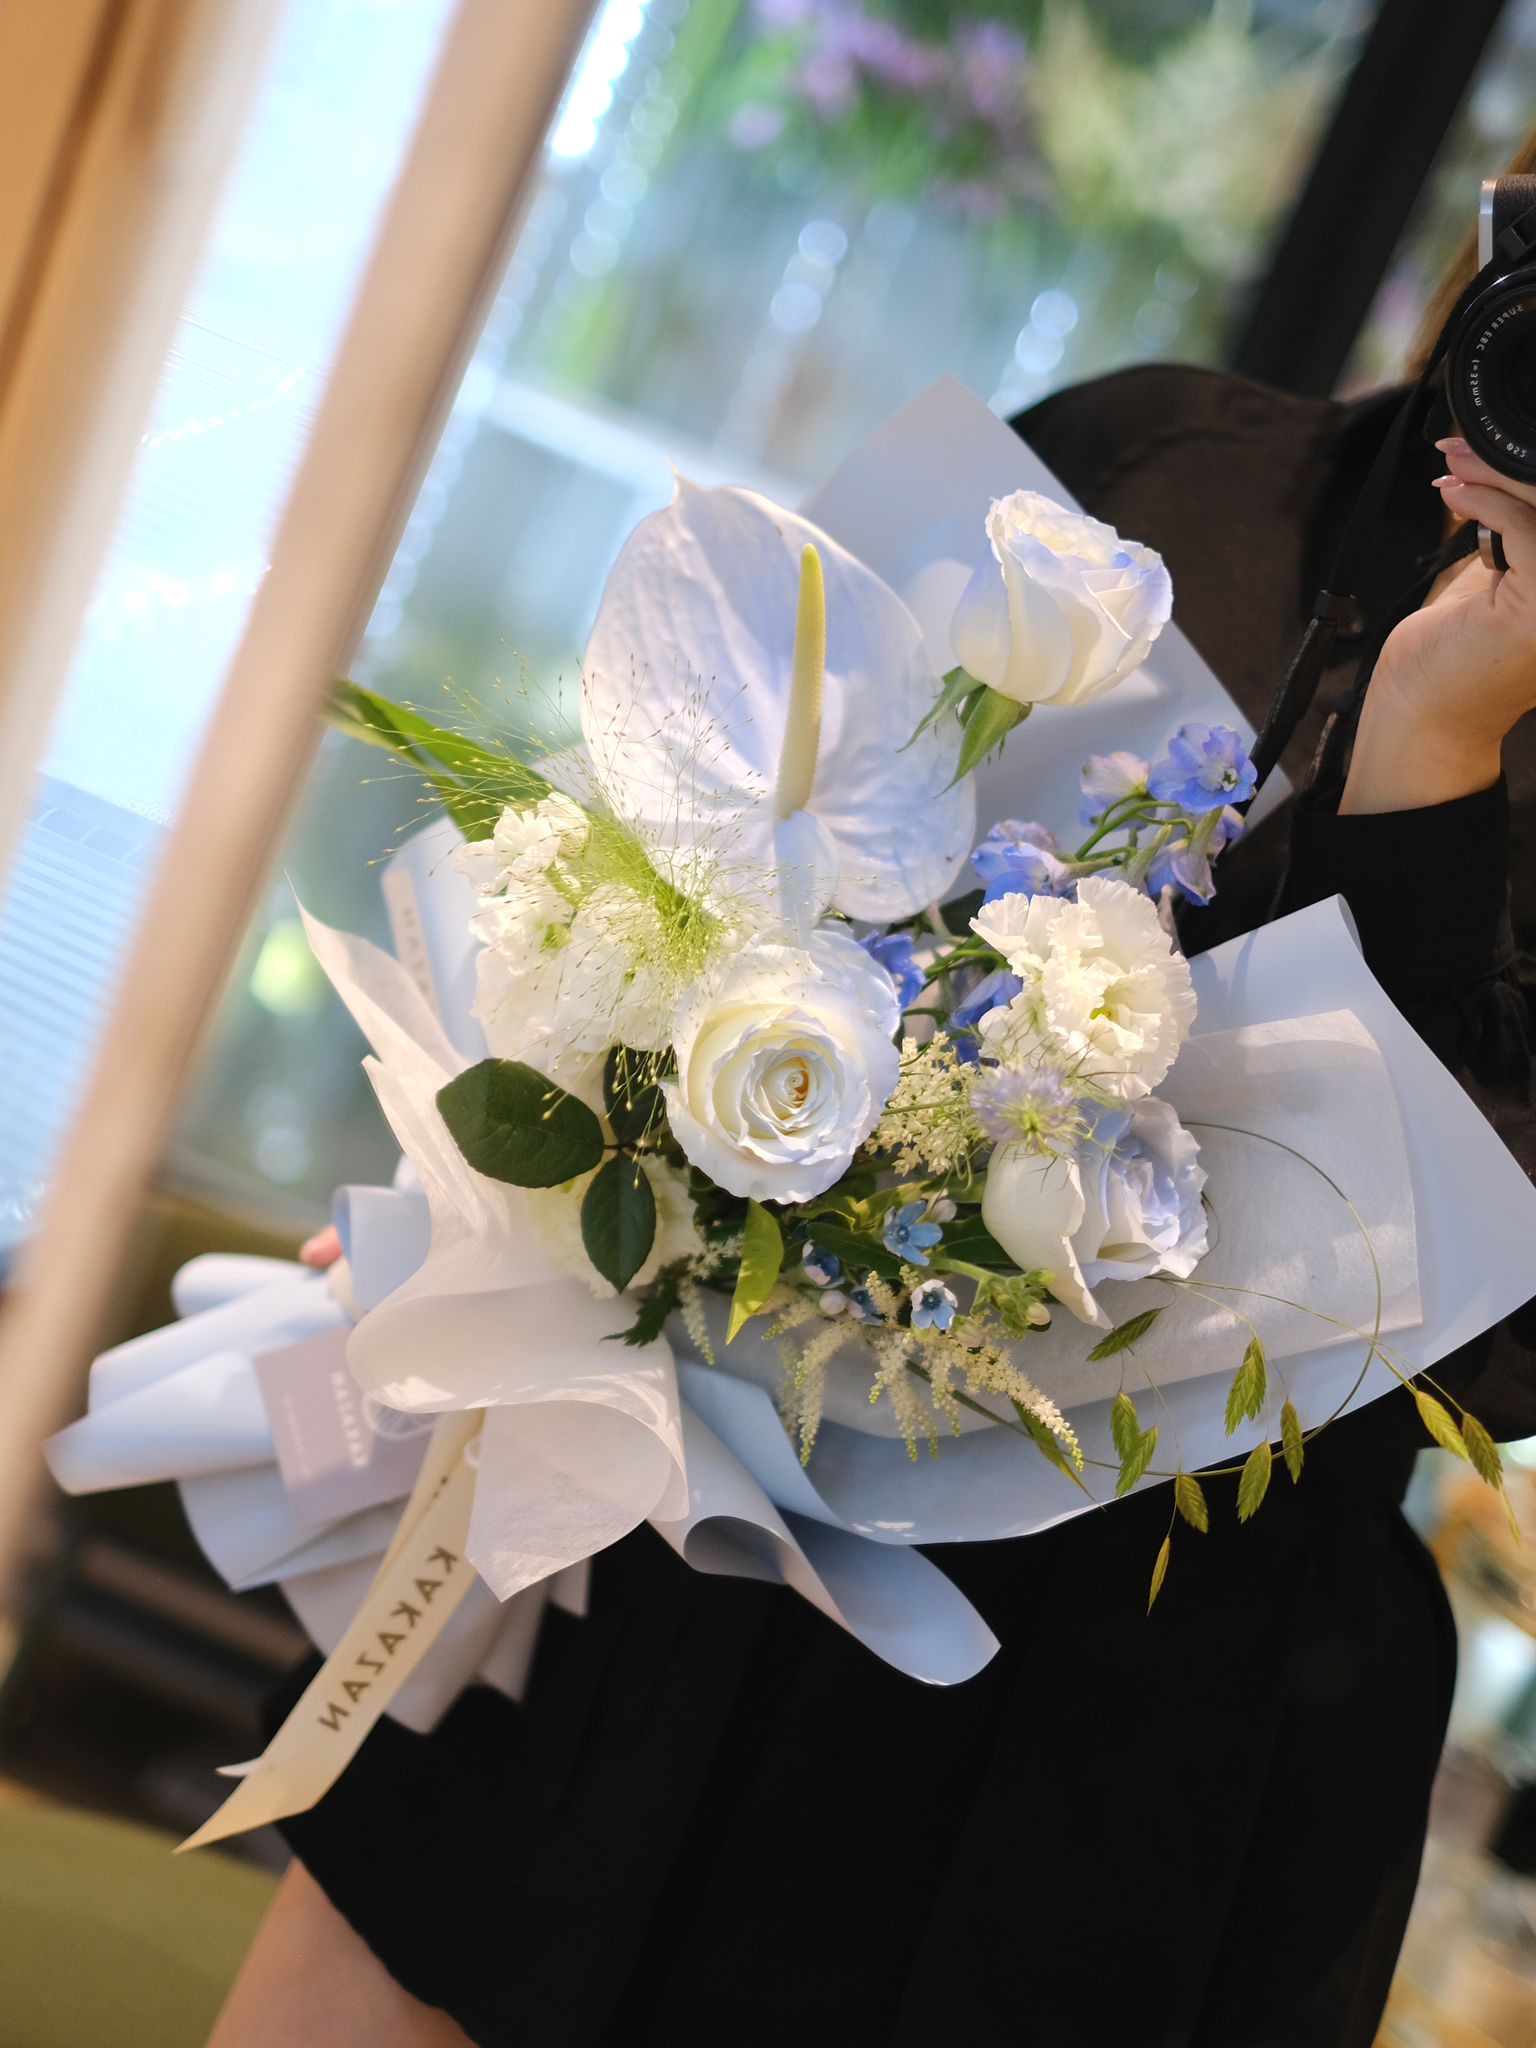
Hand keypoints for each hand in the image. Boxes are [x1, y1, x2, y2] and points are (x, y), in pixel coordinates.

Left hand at [1341, 436, 1535, 813]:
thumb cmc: (1450, 659)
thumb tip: (1500, 474)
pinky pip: (1526, 529)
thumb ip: (1514, 535)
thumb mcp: (1494, 581)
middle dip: (1514, 465)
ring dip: (1496, 477)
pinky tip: (1454, 495)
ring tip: (1450, 466)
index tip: (1481, 448)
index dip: (1528, 473)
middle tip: (1459, 449)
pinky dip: (1488, 501)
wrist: (1421, 720)